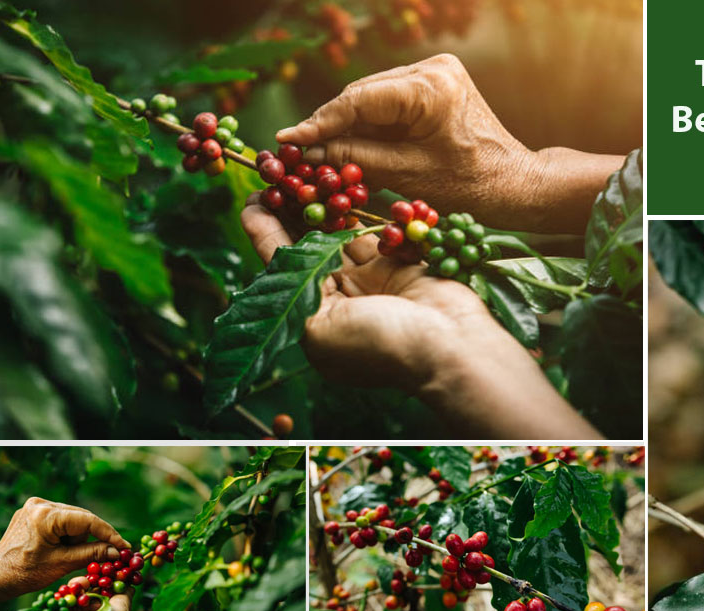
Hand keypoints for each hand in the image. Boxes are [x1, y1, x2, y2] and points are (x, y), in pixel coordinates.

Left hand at [0, 498, 128, 605]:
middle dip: (92, 537)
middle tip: (106, 553)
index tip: (124, 546)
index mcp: (46, 515)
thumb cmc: (25, 574)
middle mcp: (40, 504)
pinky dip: (67, 533)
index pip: (88, 520)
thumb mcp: (62, 564)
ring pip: (73, 518)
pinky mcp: (32, 511)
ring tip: (66, 554)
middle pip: (81, 518)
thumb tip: (118, 551)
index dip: (109, 534)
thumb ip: (93, 554)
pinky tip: (60, 548)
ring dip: (78, 536)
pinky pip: (61, 519)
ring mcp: (35, 506)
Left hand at [240, 198, 603, 439]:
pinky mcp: (396, 263)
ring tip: (303, 171)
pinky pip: (371, 231)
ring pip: (337, 234)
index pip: (281, 269)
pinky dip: (357, 210)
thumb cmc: (380, 345)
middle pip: (307, 248)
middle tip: (276, 172)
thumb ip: (290, 284)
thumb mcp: (318, 327)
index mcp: (313, 322)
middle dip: (291, 212)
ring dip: (321, 204)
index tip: (253, 196)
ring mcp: (368, 281)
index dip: (264, 231)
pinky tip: (340, 184)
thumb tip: (265, 246)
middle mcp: (338, 301)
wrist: (450, 346)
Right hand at [276, 54, 622, 233]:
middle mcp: (433, 68)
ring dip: (348, 125)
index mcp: (430, 88)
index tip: (287, 140)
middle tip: (297, 151)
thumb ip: (356, 157)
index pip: (359, 100)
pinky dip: (370, 124)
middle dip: (331, 124)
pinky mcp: (435, 82)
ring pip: (373, 98)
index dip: (320, 123)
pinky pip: (389, 102)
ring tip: (318, 153)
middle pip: (364, 95)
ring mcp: (435, 71)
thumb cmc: (468, 186)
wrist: (512, 182)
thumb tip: (310, 151)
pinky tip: (349, 145)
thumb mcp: (406, 175)